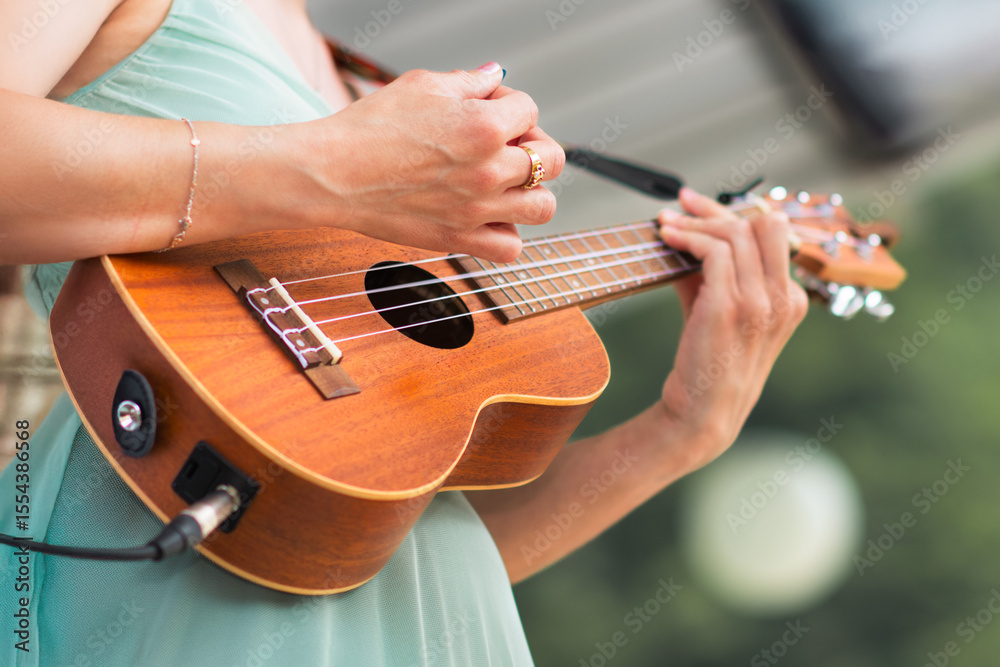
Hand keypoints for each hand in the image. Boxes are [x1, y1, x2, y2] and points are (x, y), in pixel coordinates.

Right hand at [309, 63, 564, 261]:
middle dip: (535, 146)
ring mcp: (477, 210)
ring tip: (507, 186)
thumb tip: (495, 78)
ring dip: (532, 193)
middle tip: (510, 147)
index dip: (510, 104)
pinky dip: (507, 234)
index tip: (488, 108)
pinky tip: (489, 218)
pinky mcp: (458, 239)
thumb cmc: (369, 128)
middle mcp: (489, 170)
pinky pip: (510, 248)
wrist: (331, 174)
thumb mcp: (422, 85)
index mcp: (484, 126)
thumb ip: (468, 81)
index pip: (530, 108)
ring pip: (543, 207)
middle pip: (552, 159)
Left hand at [656, 188, 807, 470]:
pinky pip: (714, 251)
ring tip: (664, 225)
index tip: (696, 204)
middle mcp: (787, 298)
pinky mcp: (732, 307)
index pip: (772, 232)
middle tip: (678, 208)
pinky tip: (665, 239)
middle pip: (761, 223)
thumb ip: (712, 273)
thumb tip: (687, 233)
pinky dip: (687, 237)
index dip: (733, 211)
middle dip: (715, 210)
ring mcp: (762, 303)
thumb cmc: (707, 364)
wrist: (702, 414)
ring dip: (694, 222)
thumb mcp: (719, 311)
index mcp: (794, 299)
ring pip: (734, 233)